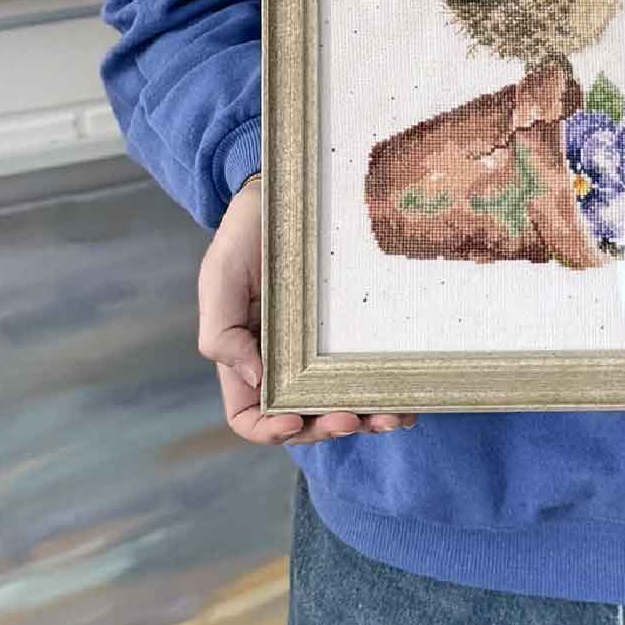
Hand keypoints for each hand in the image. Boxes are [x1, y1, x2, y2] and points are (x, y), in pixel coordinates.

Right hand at [199, 175, 417, 445]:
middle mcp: (284, 363)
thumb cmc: (244, 236)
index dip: (271, 431)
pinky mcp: (350, 332)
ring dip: (366, 419)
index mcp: (246, 358)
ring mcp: (320, 351)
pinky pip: (367, 371)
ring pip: (341, 403)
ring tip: (392, 416)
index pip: (250, 417)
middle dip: (327, 428)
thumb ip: (222, 332)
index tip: (296, 420)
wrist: (283, 194)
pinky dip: (385, 392)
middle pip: (304, 420)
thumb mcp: (218, 277)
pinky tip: (406, 398)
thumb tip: (256, 380)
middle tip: (353, 419)